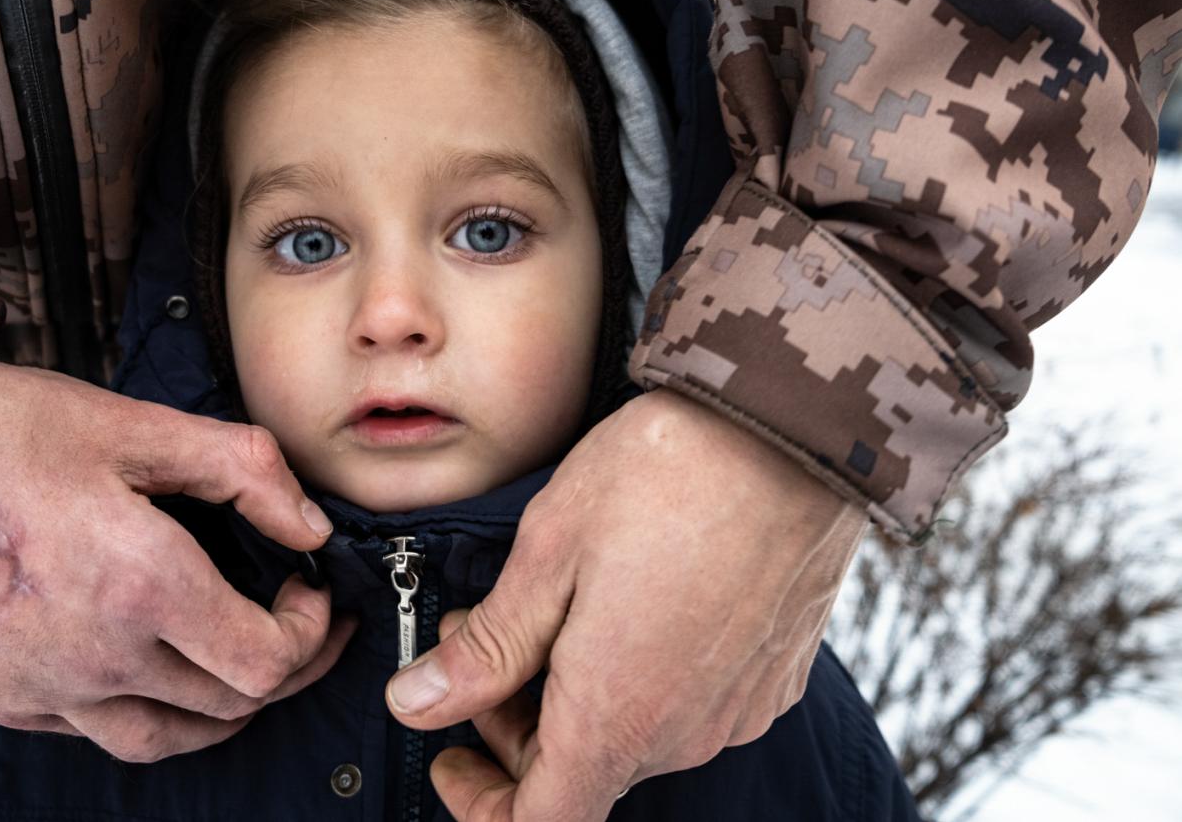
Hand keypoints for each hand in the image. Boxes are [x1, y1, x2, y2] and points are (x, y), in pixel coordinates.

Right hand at [0, 355, 355, 762]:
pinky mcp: (0, 697)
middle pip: (229, 707)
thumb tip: (308, 525)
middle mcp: (99, 655)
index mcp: (144, 586)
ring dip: (218, 710)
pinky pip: (91, 728)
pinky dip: (137, 707)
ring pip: (164, 740)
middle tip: (296, 624)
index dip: (309, 633)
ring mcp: (45, 688)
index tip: (306, 592)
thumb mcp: (139, 426)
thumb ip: (243, 472)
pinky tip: (143, 663)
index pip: (266, 661)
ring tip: (234, 666)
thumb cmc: (6, 432)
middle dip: (285, 667)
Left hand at [383, 388, 867, 819]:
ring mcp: (738, 708)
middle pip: (581, 770)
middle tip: (477, 631)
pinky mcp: (773, 675)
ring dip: (574, 692)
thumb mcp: (549, 552)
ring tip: (547, 603)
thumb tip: (418, 703)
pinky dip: (639, 675)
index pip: (541, 821)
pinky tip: (619, 601)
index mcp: (618, 714)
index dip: (483, 806)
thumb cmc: (669, 475)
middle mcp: (686, 731)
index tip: (451, 754)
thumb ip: (487, 647)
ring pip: (635, 734)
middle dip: (512, 720)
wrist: (794, 430)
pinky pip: (689, 703)